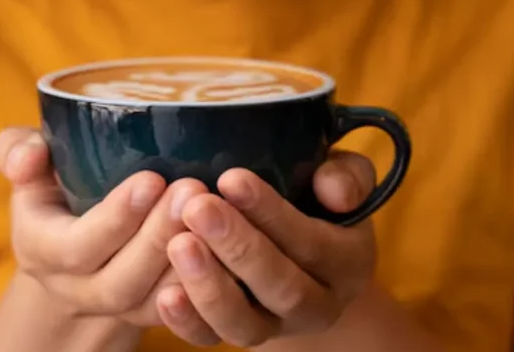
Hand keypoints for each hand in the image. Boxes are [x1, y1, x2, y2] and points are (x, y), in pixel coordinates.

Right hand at [0, 127, 208, 326]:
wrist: (77, 240)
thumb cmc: (55, 186)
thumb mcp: (30, 166)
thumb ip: (18, 151)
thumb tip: (30, 155)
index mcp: (41, 250)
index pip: (77, 248)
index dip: (115, 219)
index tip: (151, 180)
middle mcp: (76, 289)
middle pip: (120, 282)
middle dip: (158, 237)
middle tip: (193, 191)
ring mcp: (117, 307)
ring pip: (154, 301)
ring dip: (188, 261)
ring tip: (216, 212)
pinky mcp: (152, 312)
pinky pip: (183, 313)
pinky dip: (208, 284)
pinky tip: (231, 245)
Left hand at [156, 151, 377, 347]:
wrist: (302, 252)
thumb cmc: (317, 199)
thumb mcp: (343, 178)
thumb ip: (348, 177)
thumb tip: (335, 191)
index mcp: (348, 262)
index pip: (312, 242)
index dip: (271, 213)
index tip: (231, 178)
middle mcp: (318, 304)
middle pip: (280, 286)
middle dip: (236, 246)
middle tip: (197, 207)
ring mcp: (276, 326)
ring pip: (245, 324)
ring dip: (210, 287)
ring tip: (178, 244)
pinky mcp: (238, 335)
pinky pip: (212, 339)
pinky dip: (188, 321)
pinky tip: (164, 294)